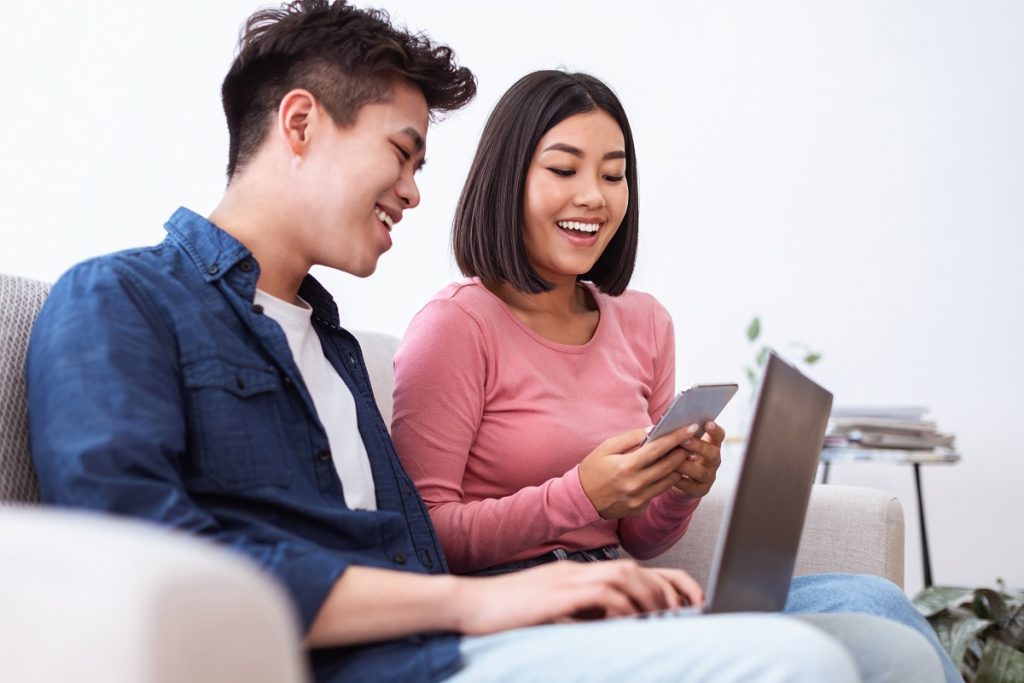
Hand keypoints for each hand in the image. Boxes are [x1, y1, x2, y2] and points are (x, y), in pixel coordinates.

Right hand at [453, 559, 703, 634]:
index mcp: (576, 573)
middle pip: (632, 569)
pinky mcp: (555, 596)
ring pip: (622, 577)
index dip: (665, 582)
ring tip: (661, 618)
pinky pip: (598, 595)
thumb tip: (614, 627)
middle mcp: (575, 571)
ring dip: (647, 597)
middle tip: (681, 614)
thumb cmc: (504, 612)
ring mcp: (564, 581)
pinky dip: (620, 607)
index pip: (630, 569)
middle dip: (664, 591)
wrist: (467, 604)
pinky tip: (629, 622)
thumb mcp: (550, 612)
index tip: (689, 603)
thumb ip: (579, 614)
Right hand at [578, 426, 695, 518]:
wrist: (580, 499)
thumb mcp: (606, 448)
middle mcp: (635, 485)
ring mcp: (638, 499)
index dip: (676, 437)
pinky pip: (657, 493)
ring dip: (677, 468)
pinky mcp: (639, 509)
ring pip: (668, 482)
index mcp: (626, 466)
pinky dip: (662, 482)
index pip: (658, 449)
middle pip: (669, 466)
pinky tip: (663, 473)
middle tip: (692, 441)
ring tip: (682, 456)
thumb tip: (652, 430)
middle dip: (683, 452)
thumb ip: (630, 438)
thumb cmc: (592, 470)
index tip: (691, 429)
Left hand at [670, 420, 723, 499]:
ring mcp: (709, 476)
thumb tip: (661, 426)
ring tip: (673, 460)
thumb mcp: (680, 444)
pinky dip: (680, 480)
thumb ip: (676, 435)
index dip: (715, 430)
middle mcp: (713, 461)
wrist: (676, 480)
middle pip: (713, 453)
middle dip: (698, 446)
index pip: (718, 436)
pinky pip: (692, 486)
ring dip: (687, 465)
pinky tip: (669, 474)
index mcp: (711, 445)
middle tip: (684, 440)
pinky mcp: (700, 490)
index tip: (707, 423)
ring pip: (702, 471)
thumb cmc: (677, 455)